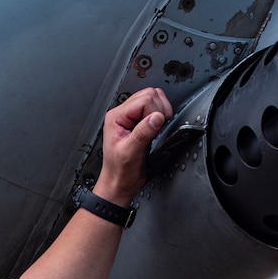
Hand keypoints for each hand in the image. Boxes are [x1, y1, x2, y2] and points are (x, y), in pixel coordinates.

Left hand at [92, 87, 174, 206]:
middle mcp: (123, 114)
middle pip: (150, 95)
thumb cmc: (120, 172)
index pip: (144, 99)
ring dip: (161, 112)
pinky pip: (154, 109)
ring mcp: (131, 117)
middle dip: (160, 110)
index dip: (155, 111)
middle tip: (157, 129)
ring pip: (154, 99)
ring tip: (156, 129)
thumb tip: (156, 117)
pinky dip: (161, 116)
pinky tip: (156, 129)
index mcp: (116, 117)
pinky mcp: (139, 122)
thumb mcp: (131, 153)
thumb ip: (143, 133)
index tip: (156, 127)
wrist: (119, 184)